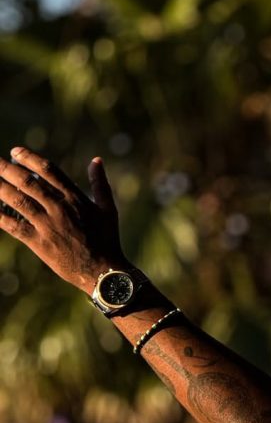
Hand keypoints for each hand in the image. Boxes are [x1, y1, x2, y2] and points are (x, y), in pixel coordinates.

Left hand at [0, 147, 127, 292]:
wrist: (103, 270)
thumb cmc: (107, 239)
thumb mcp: (108, 208)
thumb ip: (100, 183)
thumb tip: (96, 160)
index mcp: (75, 198)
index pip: (48, 170)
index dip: (29, 158)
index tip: (15, 151)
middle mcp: (59, 208)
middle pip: (28, 182)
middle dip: (6, 169)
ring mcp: (48, 225)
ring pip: (18, 201)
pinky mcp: (39, 243)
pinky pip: (14, 226)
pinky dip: (0, 216)